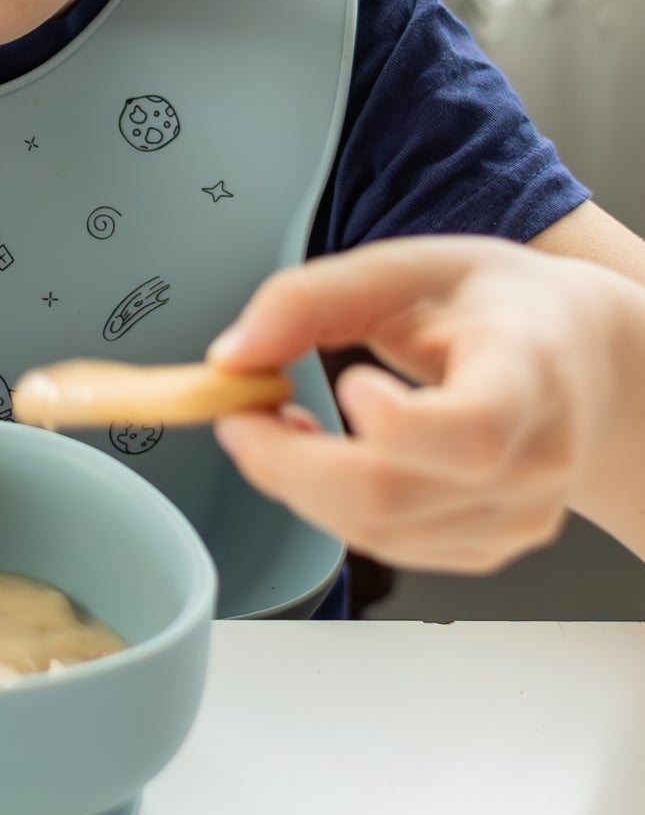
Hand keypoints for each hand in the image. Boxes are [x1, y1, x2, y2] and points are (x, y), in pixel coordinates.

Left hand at [204, 238, 622, 573]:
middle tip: (237, 414)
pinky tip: (318, 455)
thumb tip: (232, 355)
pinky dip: (331, 508)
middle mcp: (536, 460)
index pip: (472, 432)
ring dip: (300, 486)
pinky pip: (391, 547)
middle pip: (399, 497)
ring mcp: (518, 516)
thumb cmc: (502, 308)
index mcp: (529, 375)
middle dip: (290, 464)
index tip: (345, 385)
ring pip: (382, 533)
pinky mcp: (491, 547)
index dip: (395, 426)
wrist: (582, 360)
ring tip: (273, 423)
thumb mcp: (411, 267)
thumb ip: (313, 298)